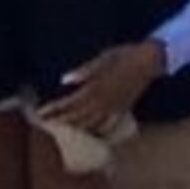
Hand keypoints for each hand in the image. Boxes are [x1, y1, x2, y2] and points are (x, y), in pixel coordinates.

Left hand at [46, 39, 166, 133]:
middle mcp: (101, 102)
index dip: (54, 109)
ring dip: (73, 128)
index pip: (69, 103)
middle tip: (44, 125)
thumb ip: (85, 70)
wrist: (150, 61)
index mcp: (95, 88)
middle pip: (75, 117)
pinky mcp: (120, 111)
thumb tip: (64, 79)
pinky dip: (94, 131)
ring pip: (88, 124)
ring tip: (60, 131)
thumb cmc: (125, 55)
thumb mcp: (104, 57)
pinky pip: (104, 126)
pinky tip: (89, 133)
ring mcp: (111, 109)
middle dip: (59, 121)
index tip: (40, 113)